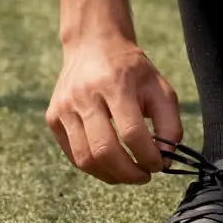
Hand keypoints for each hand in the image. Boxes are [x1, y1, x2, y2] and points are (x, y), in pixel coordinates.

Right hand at [46, 30, 182, 184]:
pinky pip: (73, 155)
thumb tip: (164, 160)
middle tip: (144, 176)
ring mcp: (64, 107)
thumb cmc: (131, 70)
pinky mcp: (53, 118)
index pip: (131, 133)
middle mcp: (84, 95)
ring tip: (128, 174)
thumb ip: (170, 124)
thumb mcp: (159, 88)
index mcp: (114, 83)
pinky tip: (110, 163)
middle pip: (105, 150)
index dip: (149, 157)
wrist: (92, 45)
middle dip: (129, 173)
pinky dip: (94, 167)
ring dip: (112, 176)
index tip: (160, 164)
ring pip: (85, 159)